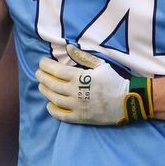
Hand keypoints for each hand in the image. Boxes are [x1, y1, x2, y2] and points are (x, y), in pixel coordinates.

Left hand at [36, 44, 153, 124]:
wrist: (126, 101)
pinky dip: (53, 110)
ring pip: (54, 98)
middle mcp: (74, 91)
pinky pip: (61, 115)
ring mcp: (76, 105)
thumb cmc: (113, 81)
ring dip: (45, 91)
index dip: (46, 66)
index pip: (56, 70)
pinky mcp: (80, 117)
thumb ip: (82, 57)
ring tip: (41, 86)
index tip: (41, 63)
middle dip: (42, 77)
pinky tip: (49, 104)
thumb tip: (68, 48)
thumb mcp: (100, 65)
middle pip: (52, 84)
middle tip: (38, 73)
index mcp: (79, 77)